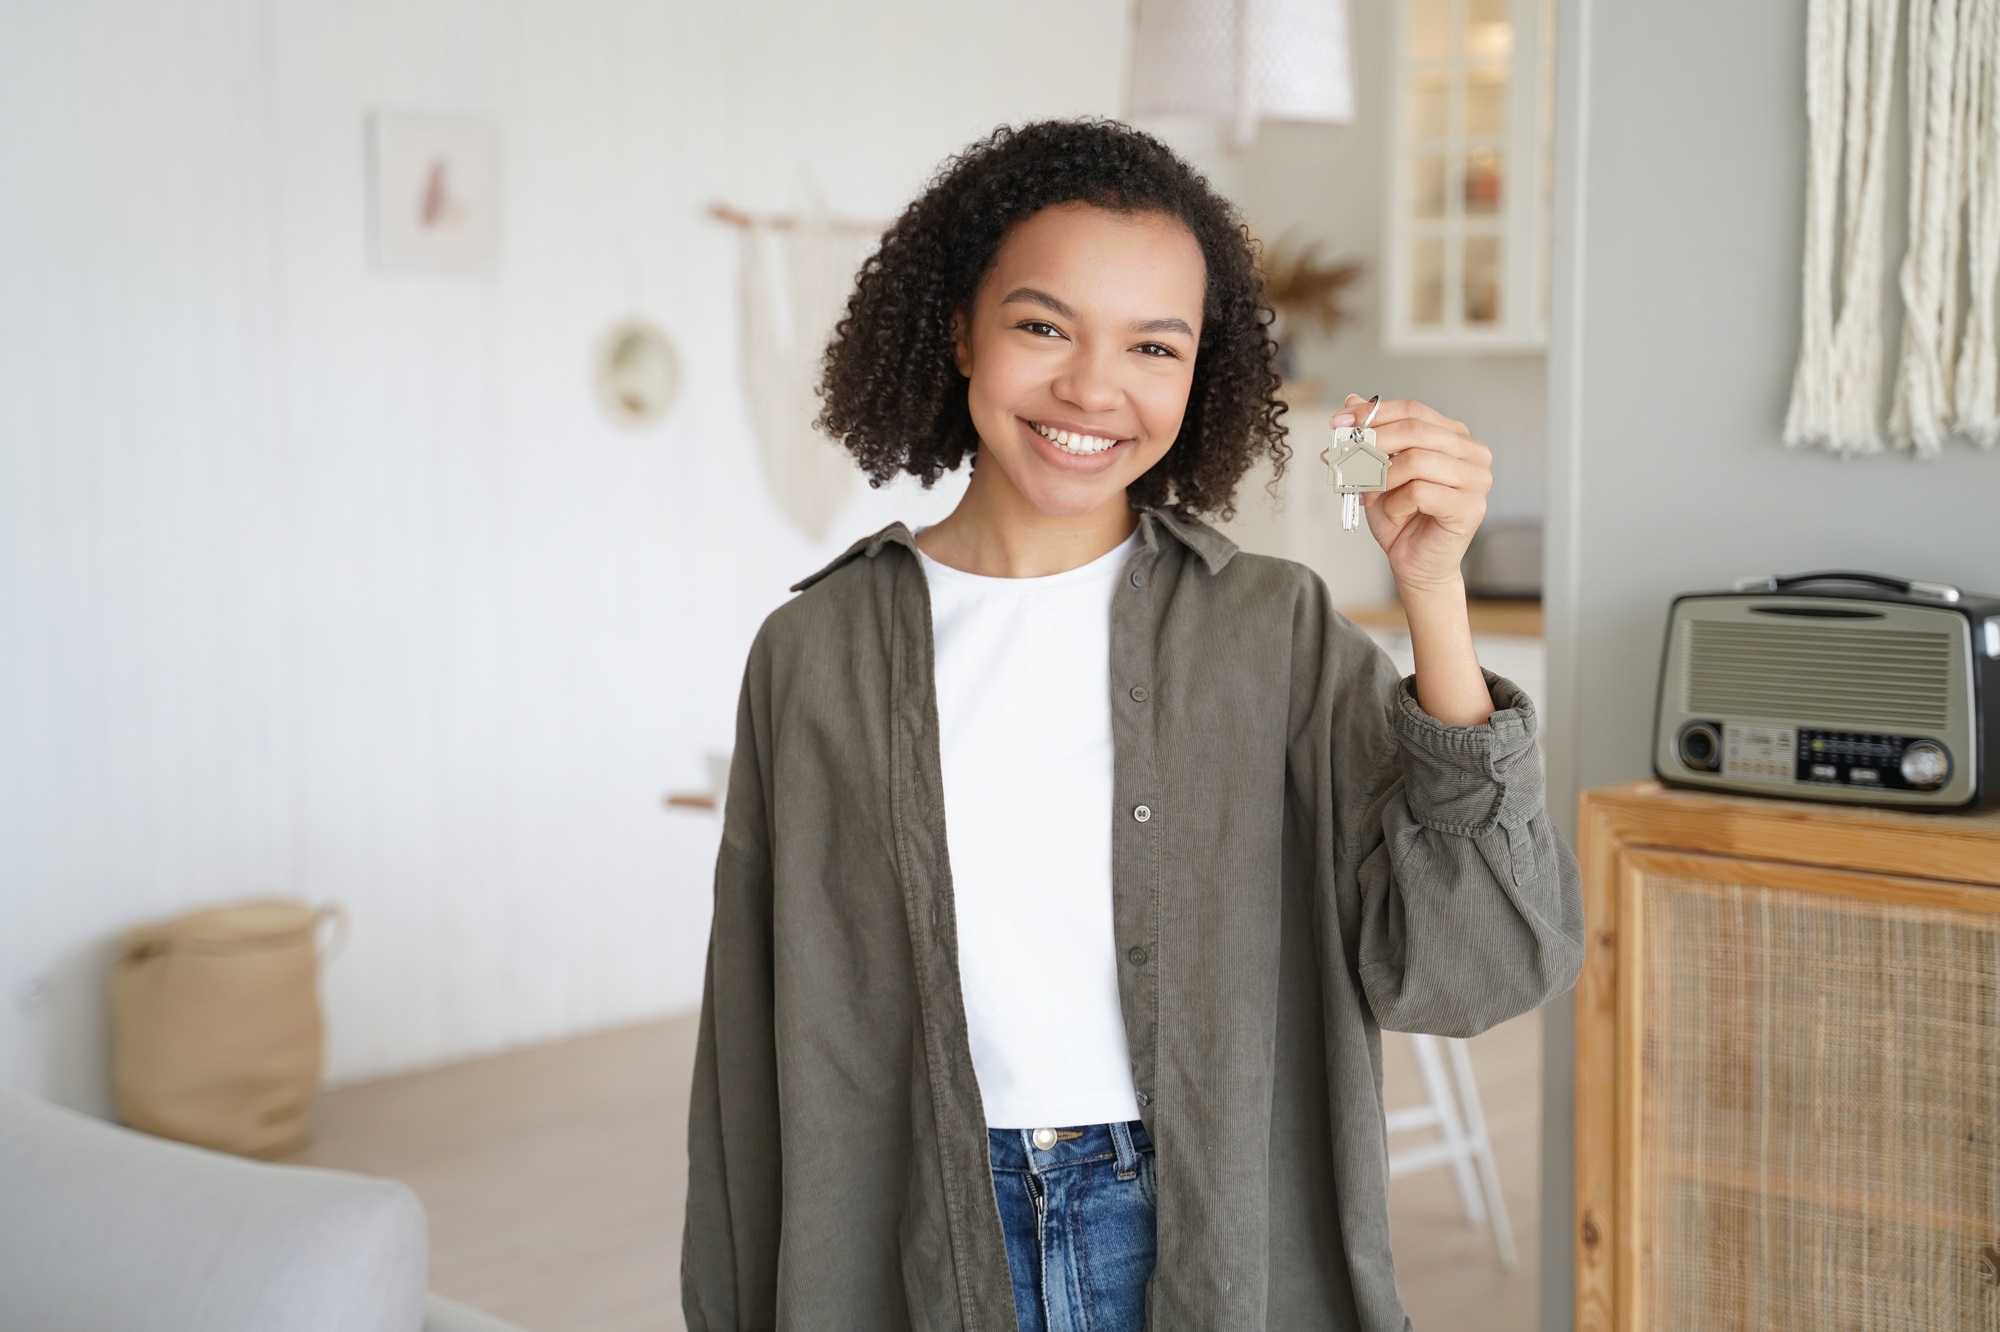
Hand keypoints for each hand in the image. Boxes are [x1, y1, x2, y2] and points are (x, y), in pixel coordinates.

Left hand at [1333, 394, 1491, 594]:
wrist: (1416, 566)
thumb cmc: (1402, 518)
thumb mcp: (1375, 472)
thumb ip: (1369, 437)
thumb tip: (1351, 401)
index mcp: (1455, 437)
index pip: (1413, 410)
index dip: (1373, 413)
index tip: (1338, 422)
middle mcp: (1473, 453)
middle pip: (1415, 430)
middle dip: (1371, 442)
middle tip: (1345, 458)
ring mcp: (1477, 480)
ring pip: (1416, 460)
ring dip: (1382, 479)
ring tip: (1372, 496)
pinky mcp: (1470, 507)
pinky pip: (1420, 492)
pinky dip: (1396, 504)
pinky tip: (1397, 514)